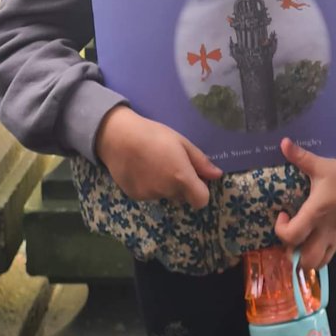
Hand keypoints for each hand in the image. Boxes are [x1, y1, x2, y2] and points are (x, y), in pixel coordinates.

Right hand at [94, 105, 221, 209]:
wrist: (118, 137)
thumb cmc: (154, 135)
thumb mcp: (182, 142)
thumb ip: (200, 162)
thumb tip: (217, 175)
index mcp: (182, 178)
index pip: (201, 201)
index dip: (201, 191)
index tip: (195, 178)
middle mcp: (167, 191)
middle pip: (183, 197)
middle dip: (182, 185)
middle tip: (171, 164)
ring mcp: (149, 196)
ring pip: (165, 195)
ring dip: (164, 185)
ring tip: (153, 163)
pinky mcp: (135, 196)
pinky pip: (149, 194)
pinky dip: (149, 185)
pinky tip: (141, 169)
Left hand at [273, 138, 335, 270]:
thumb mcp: (323, 165)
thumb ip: (301, 157)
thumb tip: (283, 142)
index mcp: (315, 214)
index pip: (291, 236)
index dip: (281, 230)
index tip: (284, 215)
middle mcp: (325, 232)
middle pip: (305, 260)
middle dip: (293, 254)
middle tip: (292, 236)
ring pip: (320, 262)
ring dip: (308, 257)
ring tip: (304, 242)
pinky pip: (332, 253)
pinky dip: (322, 250)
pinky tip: (321, 236)